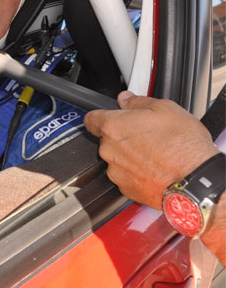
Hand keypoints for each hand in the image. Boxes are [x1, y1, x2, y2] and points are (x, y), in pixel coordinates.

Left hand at [84, 91, 218, 209]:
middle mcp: (109, 151)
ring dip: (130, 155)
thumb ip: (138, 102)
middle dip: (122, 136)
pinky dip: (137, 172)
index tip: (109, 116)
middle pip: (107, 139)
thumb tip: (126, 99)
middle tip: (146, 135)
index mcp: (113, 127)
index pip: (91, 119)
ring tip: (155, 153)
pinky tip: (155, 167)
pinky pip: (126, 176)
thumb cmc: (183, 145)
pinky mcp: (126, 189)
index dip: (100, 116)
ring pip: (117, 159)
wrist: (197, 180)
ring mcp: (116, 172)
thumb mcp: (164, 109)